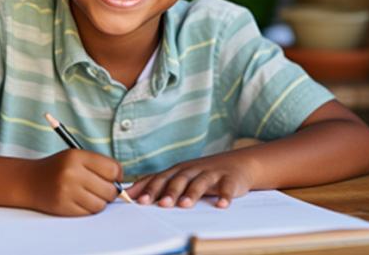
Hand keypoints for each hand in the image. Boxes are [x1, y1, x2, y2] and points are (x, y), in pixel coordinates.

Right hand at [24, 149, 121, 215]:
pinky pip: (88, 213)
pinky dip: (89, 209)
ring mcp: (67, 191)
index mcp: (77, 156)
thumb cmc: (58, 168)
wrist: (29, 181)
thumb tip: (122, 184)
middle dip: (110, 191)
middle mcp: (72, 173)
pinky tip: (81, 200)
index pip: (112, 169)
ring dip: (100, 201)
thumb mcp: (76, 156)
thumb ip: (98, 165)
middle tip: (102, 188)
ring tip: (90, 194)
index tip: (114, 177)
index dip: (117, 175)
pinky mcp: (63, 207)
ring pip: (100, 204)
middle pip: (109, 189)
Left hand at [125, 153, 255, 208]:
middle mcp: (193, 170)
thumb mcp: (179, 176)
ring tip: (185, 204)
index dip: (149, 189)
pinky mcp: (229, 179)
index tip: (138, 200)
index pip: (160, 179)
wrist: (238, 163)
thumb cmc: (202, 173)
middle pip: (179, 180)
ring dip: (192, 193)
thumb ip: (156, 183)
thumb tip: (129, 194)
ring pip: (200, 182)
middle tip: (161, 204)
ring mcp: (211, 173)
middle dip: (169, 192)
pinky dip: (224, 196)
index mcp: (178, 170)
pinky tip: (221, 204)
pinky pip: (227, 188)